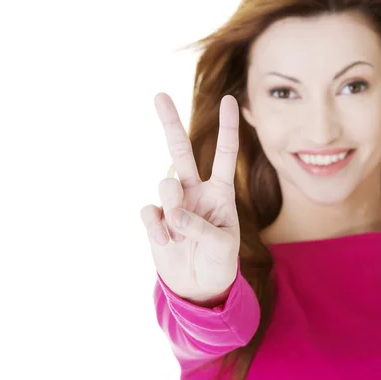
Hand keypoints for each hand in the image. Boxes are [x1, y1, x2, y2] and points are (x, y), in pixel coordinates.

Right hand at [140, 93, 240, 305]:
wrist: (198, 286)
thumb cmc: (219, 261)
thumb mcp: (222, 245)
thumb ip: (201, 227)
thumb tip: (173, 213)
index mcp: (220, 191)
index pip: (224, 154)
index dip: (228, 128)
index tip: (230, 100)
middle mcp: (195, 190)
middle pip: (180, 151)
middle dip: (170, 123)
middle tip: (159, 95)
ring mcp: (173, 203)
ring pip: (165, 184)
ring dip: (174, 208)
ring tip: (181, 234)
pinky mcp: (157, 219)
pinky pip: (150, 212)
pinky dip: (158, 229)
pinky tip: (166, 243)